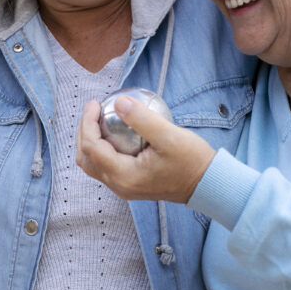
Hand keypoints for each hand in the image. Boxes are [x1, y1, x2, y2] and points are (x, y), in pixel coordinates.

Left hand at [75, 97, 213, 203]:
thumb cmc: (191, 161)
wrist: (206, 184)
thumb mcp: (169, 136)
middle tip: (94, 109)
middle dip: (84, 131)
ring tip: (99, 119)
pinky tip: (112, 132)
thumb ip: (142, 119)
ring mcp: (123, 187)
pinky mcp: (130, 184)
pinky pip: (105, 167)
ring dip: (90, 141)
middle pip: (86, 158)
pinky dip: (102, 149)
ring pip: (93, 164)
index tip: (95, 103)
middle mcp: (119, 185)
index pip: (91, 147)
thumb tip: (119, 102)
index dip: (87, 122)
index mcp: (124, 176)